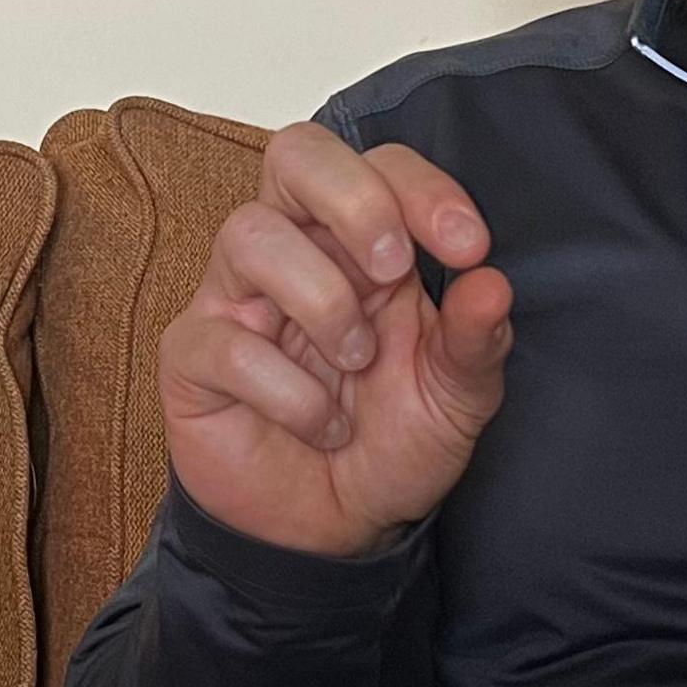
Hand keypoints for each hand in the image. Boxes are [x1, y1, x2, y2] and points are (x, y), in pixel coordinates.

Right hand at [159, 123, 512, 557]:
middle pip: (295, 154)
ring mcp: (236, 298)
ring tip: (355, 362)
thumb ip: (475, 341)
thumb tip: (492, 284)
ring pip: (250, 234)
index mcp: (362, 245)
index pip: (380, 165)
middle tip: (392, 270)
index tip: (468, 248)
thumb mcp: (454, 399)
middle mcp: (296, 252)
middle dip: (354, 200)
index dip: (423, 189)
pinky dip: (288, 390)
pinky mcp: (193, 355)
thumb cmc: (387, 445)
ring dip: (320, 299)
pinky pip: (224, 340)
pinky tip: (321, 425)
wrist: (330, 532)